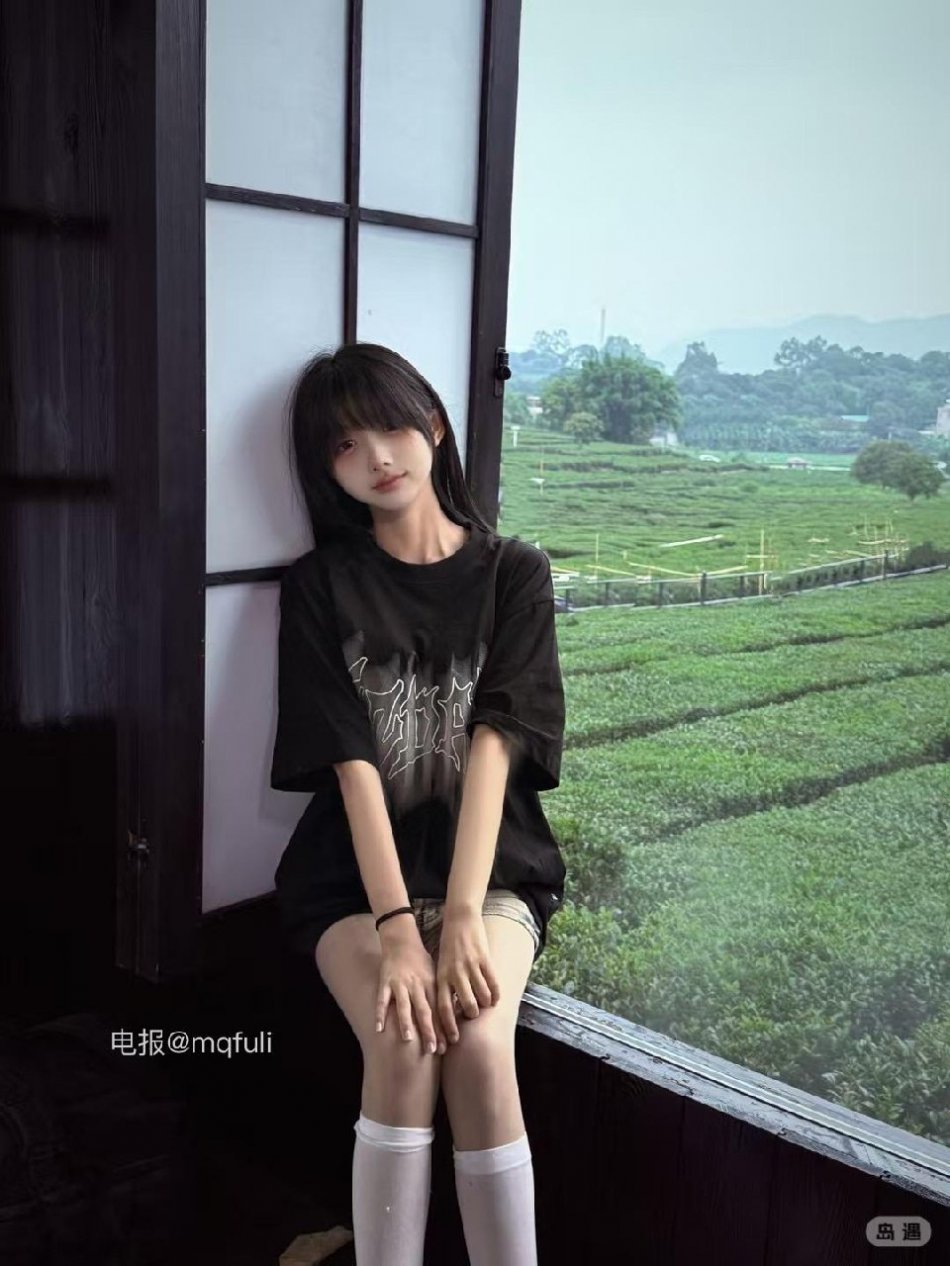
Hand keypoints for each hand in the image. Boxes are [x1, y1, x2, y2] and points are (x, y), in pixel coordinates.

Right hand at [376, 918, 447, 1055]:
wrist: (402, 941)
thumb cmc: (420, 962)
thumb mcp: (435, 974)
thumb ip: (440, 994)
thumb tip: (454, 1015)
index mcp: (430, 984)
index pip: (439, 1009)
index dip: (444, 1027)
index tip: (448, 1045)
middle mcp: (416, 985)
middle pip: (424, 1010)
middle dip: (429, 1030)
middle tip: (433, 1049)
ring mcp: (399, 984)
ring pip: (404, 1005)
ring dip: (406, 1022)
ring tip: (408, 1039)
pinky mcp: (385, 983)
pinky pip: (382, 1000)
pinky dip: (380, 1014)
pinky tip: (379, 1029)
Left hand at [436, 908, 500, 1043]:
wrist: (459, 919)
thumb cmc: (448, 945)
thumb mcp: (441, 964)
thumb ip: (444, 984)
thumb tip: (448, 1010)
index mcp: (441, 976)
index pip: (442, 1007)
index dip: (448, 1026)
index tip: (452, 1040)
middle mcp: (455, 973)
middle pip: (465, 1003)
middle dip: (471, 1015)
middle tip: (474, 1020)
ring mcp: (470, 966)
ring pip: (481, 994)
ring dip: (485, 1004)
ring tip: (485, 1007)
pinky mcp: (484, 958)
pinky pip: (492, 981)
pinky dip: (495, 992)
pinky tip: (496, 998)